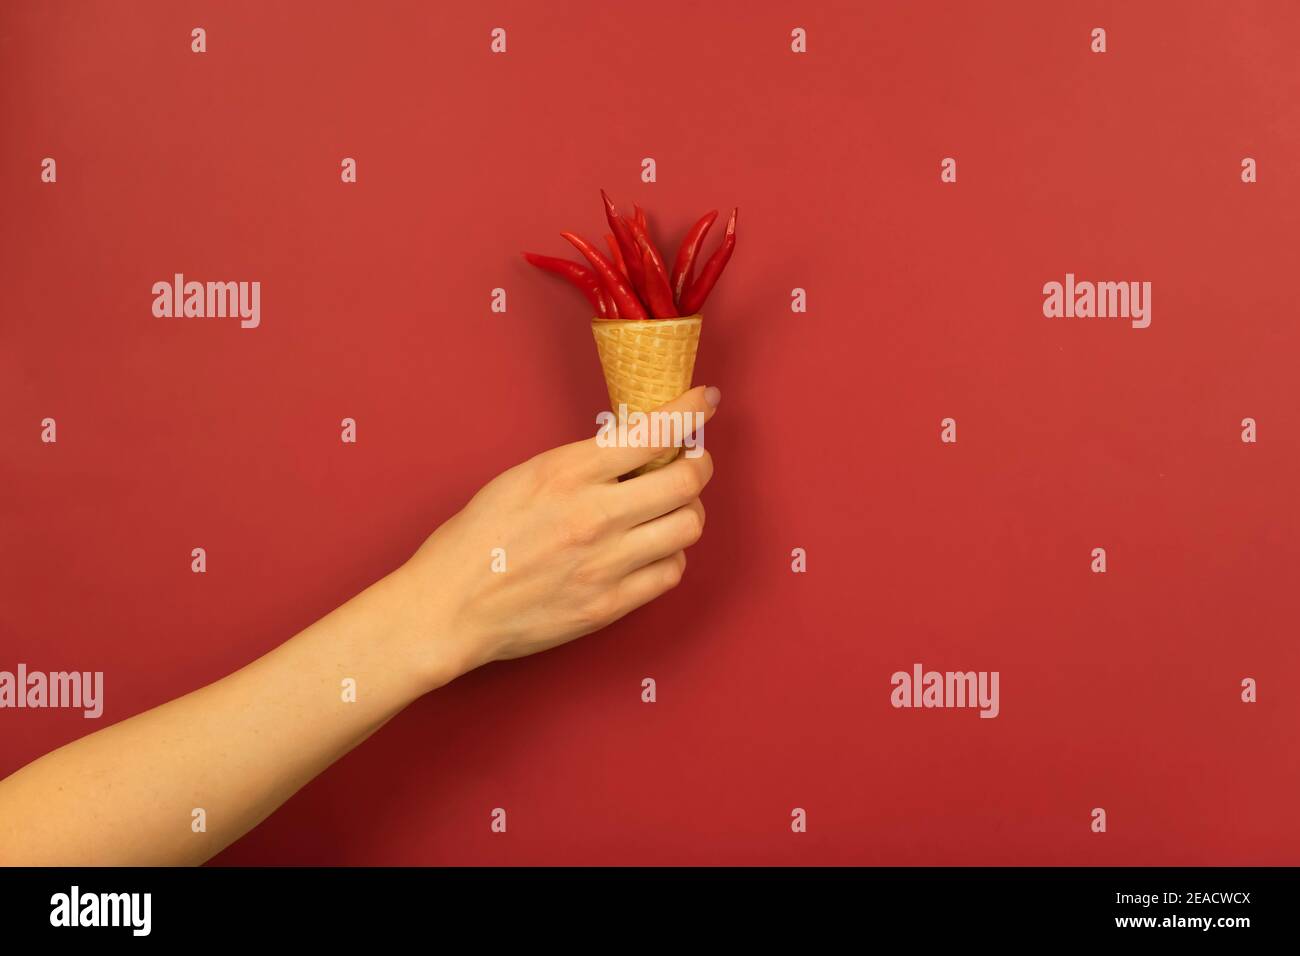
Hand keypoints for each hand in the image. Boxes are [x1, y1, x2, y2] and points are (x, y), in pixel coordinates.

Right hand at [395, 385, 720, 689]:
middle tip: (692, 461)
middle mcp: (594, 515)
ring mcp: (606, 563)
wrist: (450, 608)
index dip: (690, 410)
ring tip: (667, 509)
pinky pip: (670, 572)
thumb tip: (636, 448)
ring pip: (688, 526)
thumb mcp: (524, 477)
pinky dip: (669, 555)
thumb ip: (583, 464)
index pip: (654, 431)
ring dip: (687, 511)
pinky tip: (650, 549)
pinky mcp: (610, 604)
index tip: (703, 399)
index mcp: (567, 473)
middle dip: (699, 464)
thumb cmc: (477, 540)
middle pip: (687, 481)